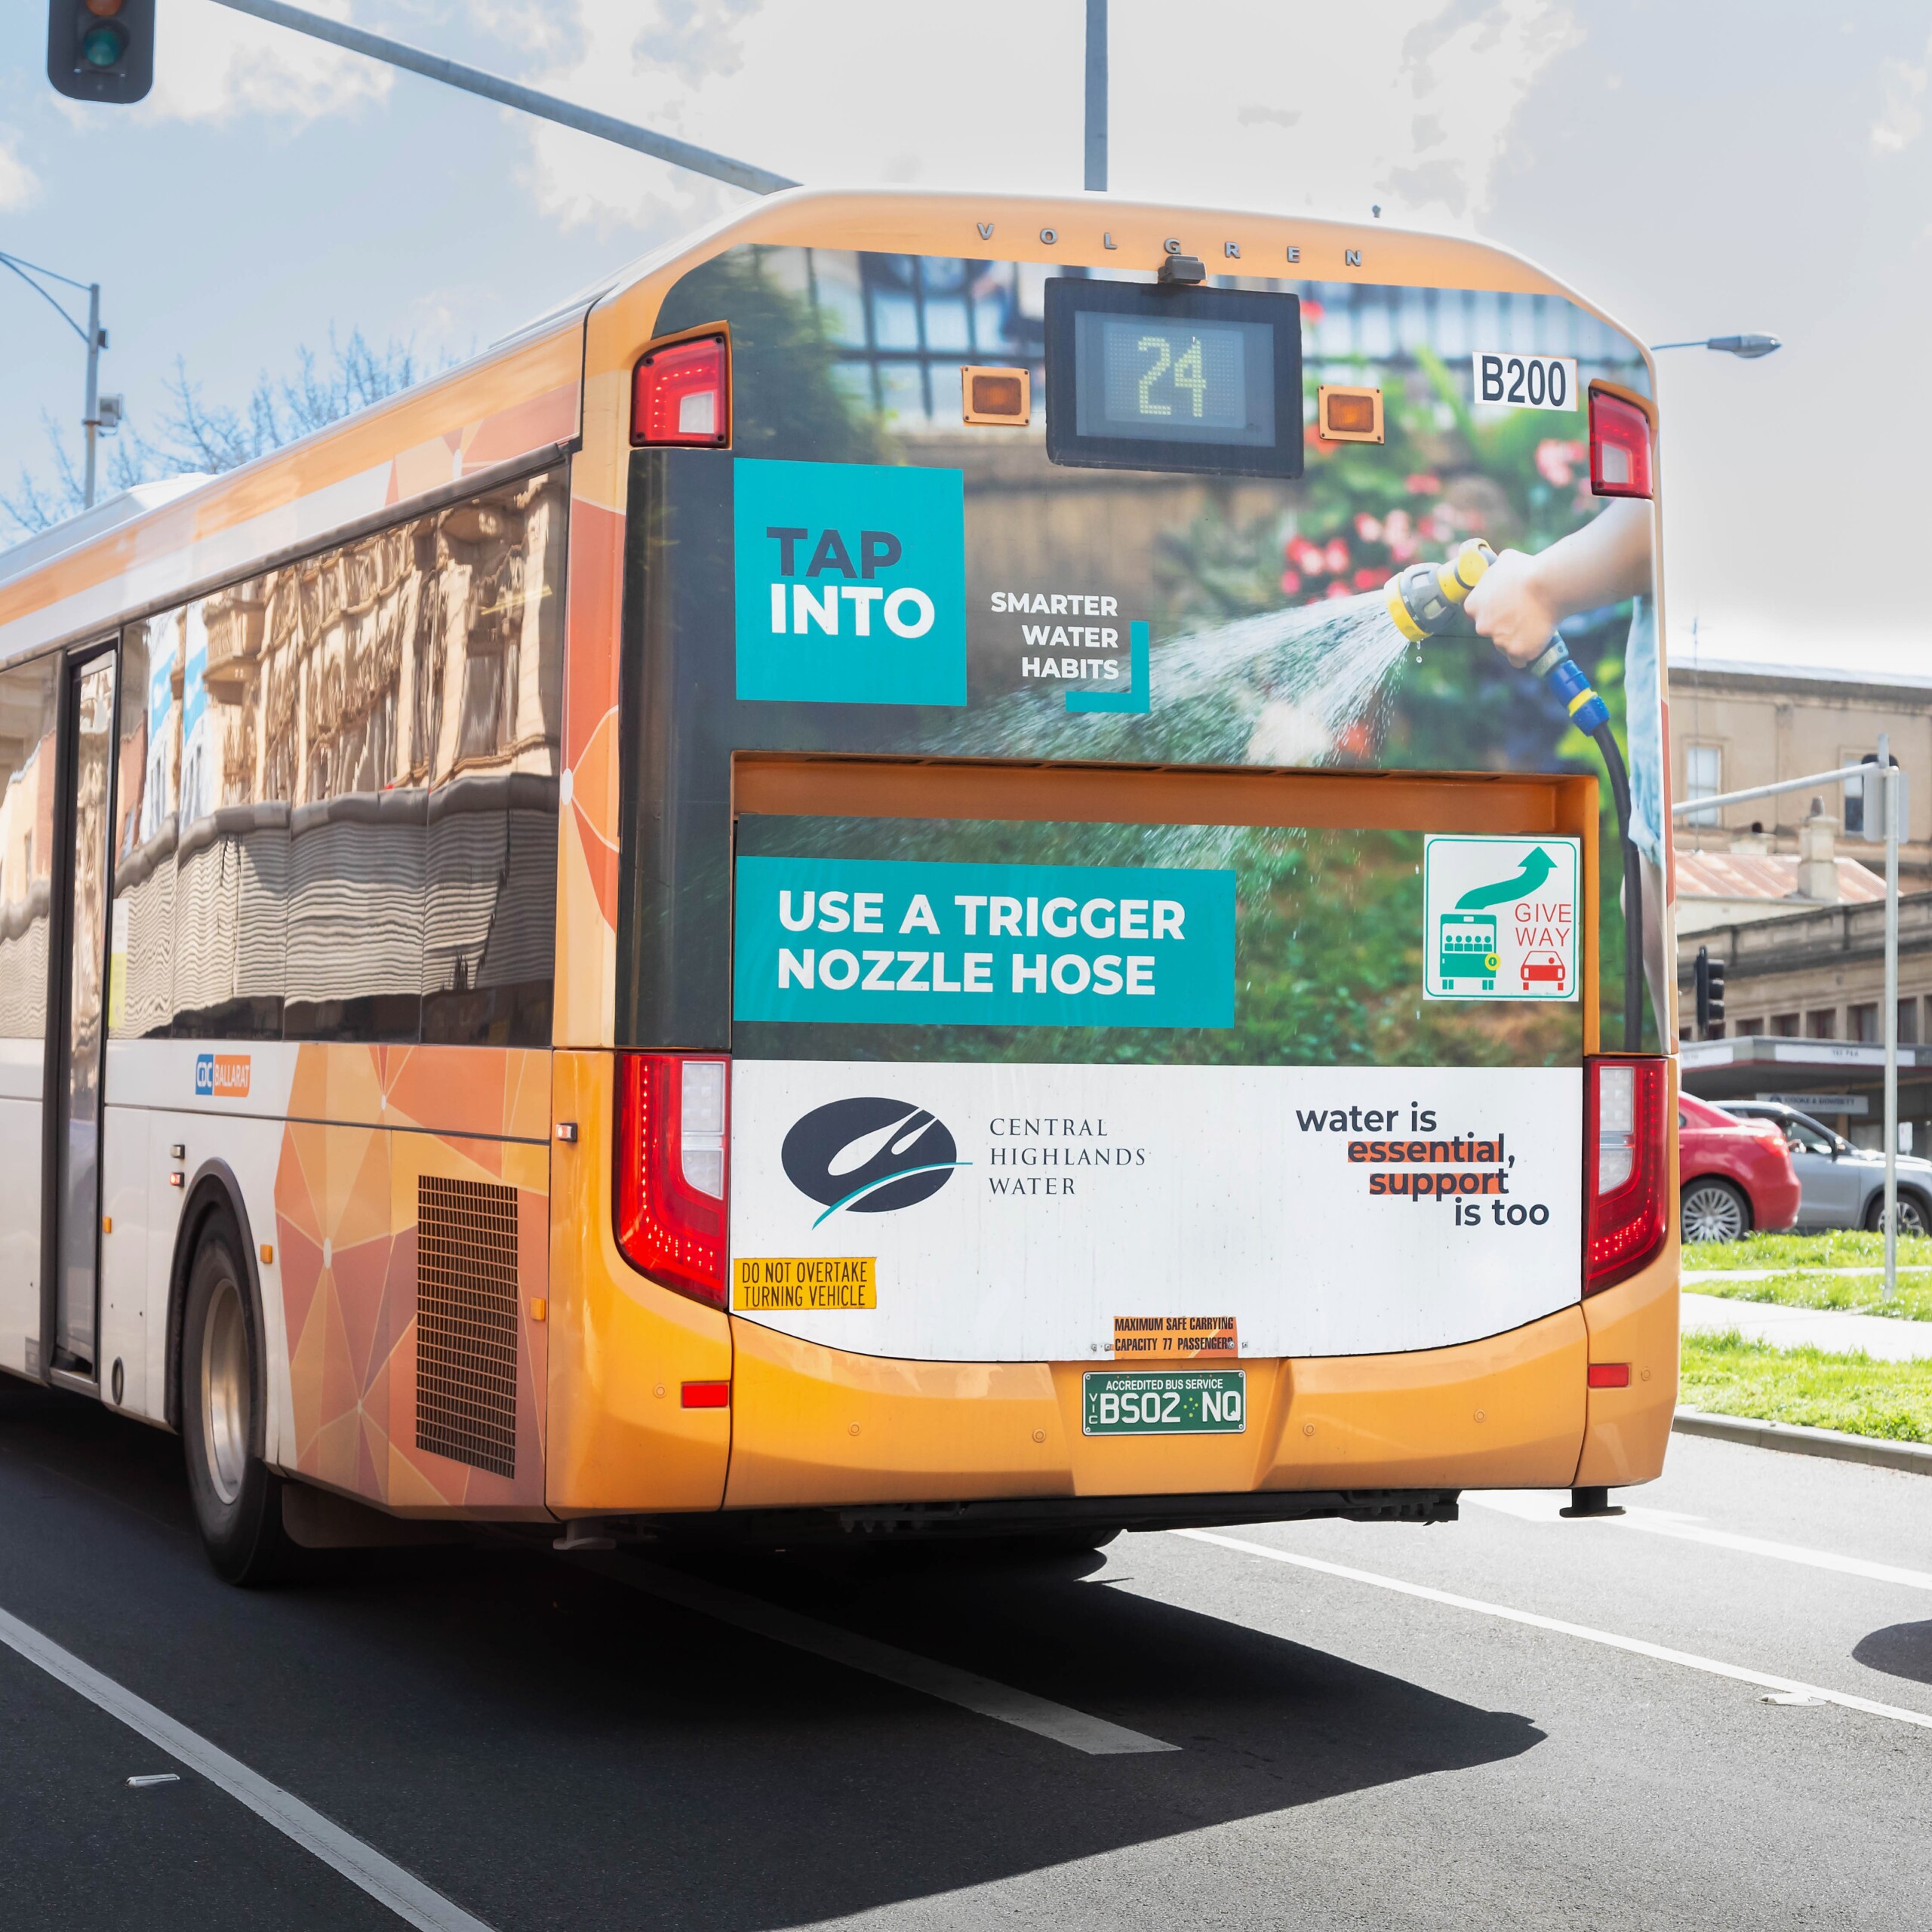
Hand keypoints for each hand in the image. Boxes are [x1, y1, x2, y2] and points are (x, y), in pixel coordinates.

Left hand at [1462, 547, 1560, 666]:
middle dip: (1502, 626)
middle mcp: (1481, 626)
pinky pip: (1519, 660)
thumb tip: (1498, 566)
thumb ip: (1495, 571)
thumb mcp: (1504, 561)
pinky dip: (1526, 654)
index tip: (1504, 607)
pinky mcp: (1517, 652)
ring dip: (1516, 640)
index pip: (1476, 613)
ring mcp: (1498, 641)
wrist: (1548, 585)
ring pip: (1504, 646)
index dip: (1491, 610)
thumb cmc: (1527, 569)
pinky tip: (1534, 645)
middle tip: (1522, 616)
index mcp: (1472, 605)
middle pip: (1489, 631)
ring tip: (1534, 625)